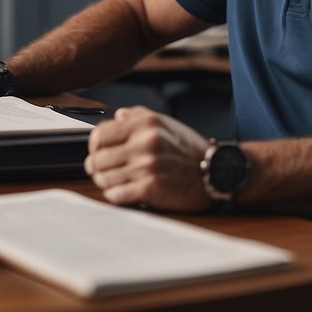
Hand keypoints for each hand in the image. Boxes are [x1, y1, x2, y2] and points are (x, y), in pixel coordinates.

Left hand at [84, 106, 212, 211]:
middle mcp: (145, 143)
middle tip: (101, 171)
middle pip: (98, 159)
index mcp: (145, 124)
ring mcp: (147, 166)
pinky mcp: (151, 189)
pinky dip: (116, 195)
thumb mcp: (166, 123)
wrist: (218, 172)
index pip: (100, 135)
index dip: (94, 146)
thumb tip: (117, 116)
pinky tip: (123, 192)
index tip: (97, 152)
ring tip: (112, 182)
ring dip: (105, 182)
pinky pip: (117, 194)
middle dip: (96, 167)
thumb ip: (138, 116)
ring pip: (104, 178)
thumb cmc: (191, 149)